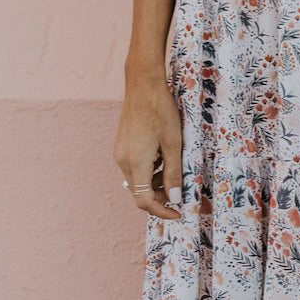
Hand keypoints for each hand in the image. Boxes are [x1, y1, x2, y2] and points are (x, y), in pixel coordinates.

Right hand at [113, 70, 182, 220]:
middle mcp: (123, 161)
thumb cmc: (161, 112)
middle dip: (159, 197)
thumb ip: (173, 173)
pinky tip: (162, 157)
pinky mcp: (121, 146)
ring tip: (174, 169)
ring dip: (155, 183)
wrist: (143, 85)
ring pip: (137, 180)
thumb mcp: (173, 144)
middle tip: (179, 191)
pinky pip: (134, 167)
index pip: (144, 201)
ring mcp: (120, 153)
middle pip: (139, 192)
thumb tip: (174, 199)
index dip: (161, 211)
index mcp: (135, 163)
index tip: (177, 213)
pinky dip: (149, 170)